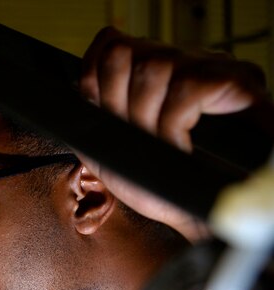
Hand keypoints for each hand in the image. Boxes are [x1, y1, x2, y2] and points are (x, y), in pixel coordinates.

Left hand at [77, 26, 269, 240]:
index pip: (111, 45)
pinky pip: (188, 89)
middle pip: (127, 53)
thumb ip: (92, 124)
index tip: (97, 112)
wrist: (202, 217)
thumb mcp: (113, 157)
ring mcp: (214, 67)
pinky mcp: (240, 82)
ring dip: (145, 117)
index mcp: (156, 75)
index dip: (93, 77)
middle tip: (134, 138)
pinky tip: (179, 148)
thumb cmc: (160, 189)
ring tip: (160, 147)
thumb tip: (77, 93)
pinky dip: (173, 124)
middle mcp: (185, 61)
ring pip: (155, 67)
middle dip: (117, 103)